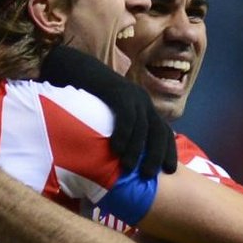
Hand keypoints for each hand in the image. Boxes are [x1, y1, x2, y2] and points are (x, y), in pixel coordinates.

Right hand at [40, 44, 175, 177]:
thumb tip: (119, 163)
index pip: (164, 132)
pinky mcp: (118, 91)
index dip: (168, 151)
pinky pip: (126, 116)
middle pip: (159, 131)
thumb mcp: (109, 117)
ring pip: (143, 126)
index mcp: (144, 109)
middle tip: (150, 176)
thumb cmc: (88, 98)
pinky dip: (123, 134)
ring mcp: (132, 95)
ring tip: (128, 168)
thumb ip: (119, 133)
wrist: (73, 67)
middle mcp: (143, 101)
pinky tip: (116, 149)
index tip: (169, 171)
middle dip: (157, 155)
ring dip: (137, 149)